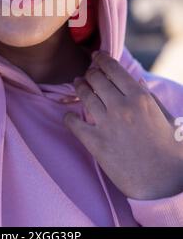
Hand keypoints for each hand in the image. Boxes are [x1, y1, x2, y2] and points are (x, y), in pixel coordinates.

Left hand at [63, 50, 182, 199]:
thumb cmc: (168, 149)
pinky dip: (69, 117)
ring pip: (84, 95)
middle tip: (88, 74)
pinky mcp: (96, 143)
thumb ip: (148, 96)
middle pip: (96, 79)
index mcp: (140, 97)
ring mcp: (107, 124)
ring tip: (77, 84)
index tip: (96, 56)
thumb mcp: (165, 116)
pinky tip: (69, 115)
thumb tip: (136, 80)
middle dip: (90, 73)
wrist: (163, 183)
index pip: (113, 69)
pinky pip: (73, 123)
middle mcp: (121, 107)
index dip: (101, 59)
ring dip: (79, 87)